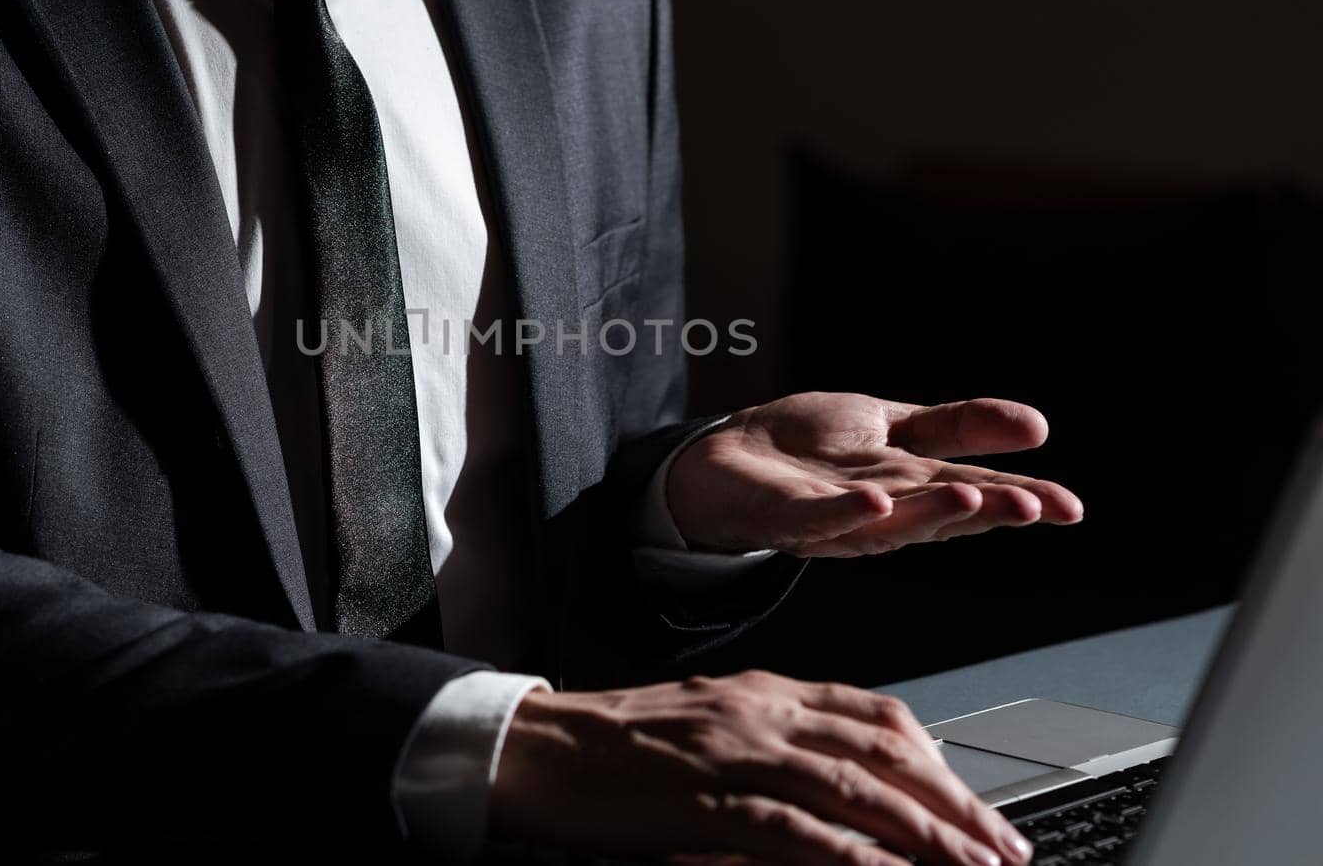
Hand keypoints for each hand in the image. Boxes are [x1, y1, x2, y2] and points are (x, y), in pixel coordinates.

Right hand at [491, 671, 1031, 864]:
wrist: (540, 746)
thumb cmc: (619, 740)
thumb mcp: (711, 723)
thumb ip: (777, 741)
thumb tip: (844, 783)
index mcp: (764, 692)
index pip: (876, 715)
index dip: (938, 761)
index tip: (977, 802)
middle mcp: (761, 714)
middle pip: (881, 753)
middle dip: (954, 802)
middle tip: (1003, 846)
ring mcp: (735, 755)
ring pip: (852, 788)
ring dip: (923, 832)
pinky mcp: (705, 801)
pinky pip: (793, 829)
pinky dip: (848, 856)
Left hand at [667, 392, 1081, 556]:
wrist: (721, 459)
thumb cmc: (808, 446)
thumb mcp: (894, 424)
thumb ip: (958, 426)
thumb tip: (1037, 425)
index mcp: (912, 486)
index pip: (975, 490)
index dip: (1022, 499)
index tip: (1069, 507)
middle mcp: (883, 510)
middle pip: (942, 512)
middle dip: (990, 510)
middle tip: (1035, 506)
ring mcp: (836, 518)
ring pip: (892, 523)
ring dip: (931, 513)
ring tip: (973, 496)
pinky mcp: (787, 517)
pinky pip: (820, 519)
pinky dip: (849, 513)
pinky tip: (878, 501)